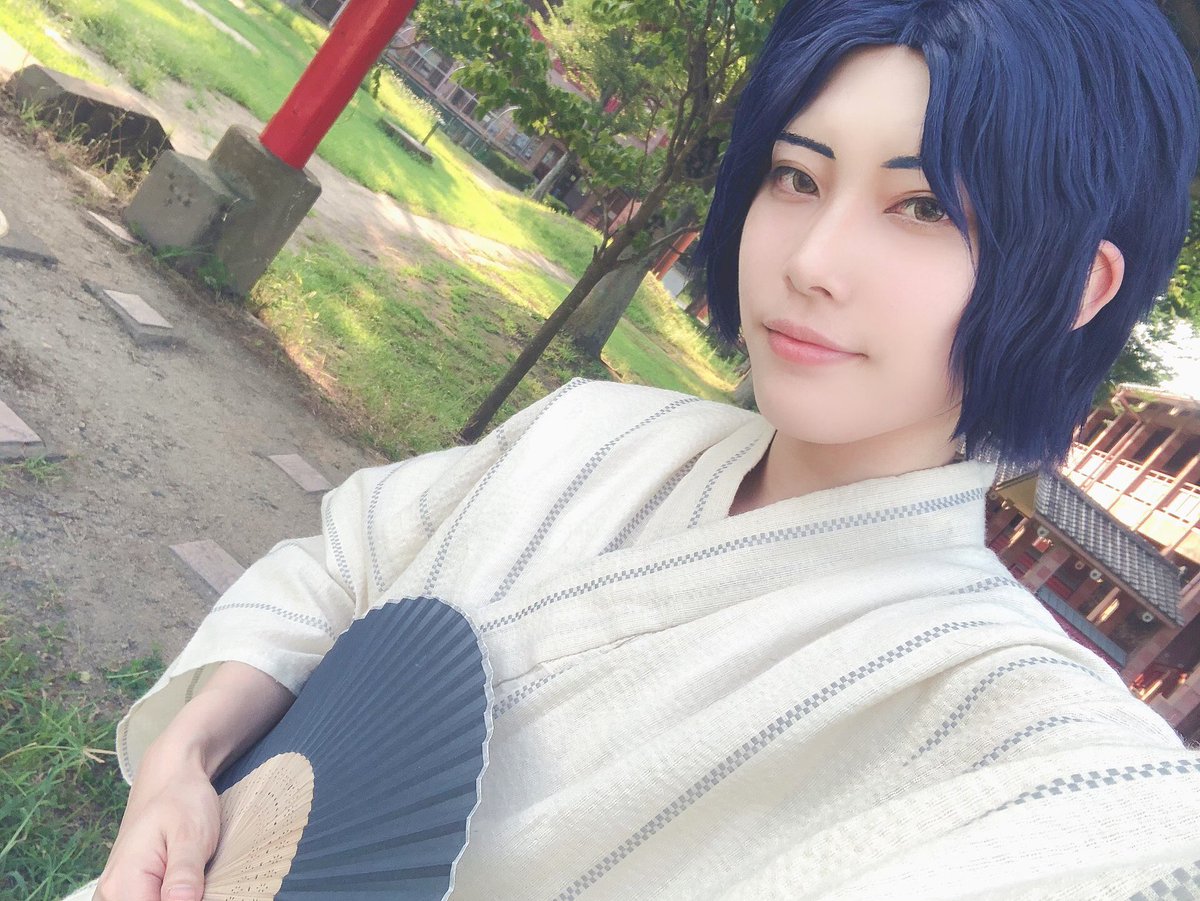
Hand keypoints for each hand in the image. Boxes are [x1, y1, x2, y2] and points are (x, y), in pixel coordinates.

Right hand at [91, 746, 219, 900]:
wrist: (170, 783)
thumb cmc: (182, 802)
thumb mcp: (190, 834)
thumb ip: (184, 873)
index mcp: (124, 884)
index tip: (201, 891)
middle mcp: (110, 894)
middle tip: (200, 880)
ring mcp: (116, 894)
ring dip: (176, 899)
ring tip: (191, 877)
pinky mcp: (127, 892)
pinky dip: (168, 897)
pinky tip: (183, 882)